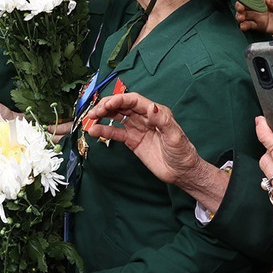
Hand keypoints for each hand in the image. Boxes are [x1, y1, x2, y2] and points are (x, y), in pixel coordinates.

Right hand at [85, 93, 201, 184]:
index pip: (134, 100)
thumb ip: (163, 121)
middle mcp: (144, 117)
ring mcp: (137, 128)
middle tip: (94, 112)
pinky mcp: (132, 140)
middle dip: (107, 106)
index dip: (119, 100)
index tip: (107, 105)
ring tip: (90, 119)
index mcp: (156, 111)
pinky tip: (94, 131)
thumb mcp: (174, 136)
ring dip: (103, 116)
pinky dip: (104, 130)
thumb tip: (152, 107)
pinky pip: (116, 132)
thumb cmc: (182, 152)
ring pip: (116, 117)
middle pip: (122, 106)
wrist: (181, 172)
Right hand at [235, 0, 272, 35]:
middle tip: (240, 8)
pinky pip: (249, 25)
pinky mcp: (258, 25)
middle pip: (245, 3)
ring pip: (244, 14)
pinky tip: (243, 26)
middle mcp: (258, 5)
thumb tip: (269, 0)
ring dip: (240, 16)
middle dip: (240, 5)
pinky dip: (244, 26)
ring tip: (241, 18)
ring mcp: (257, 15)